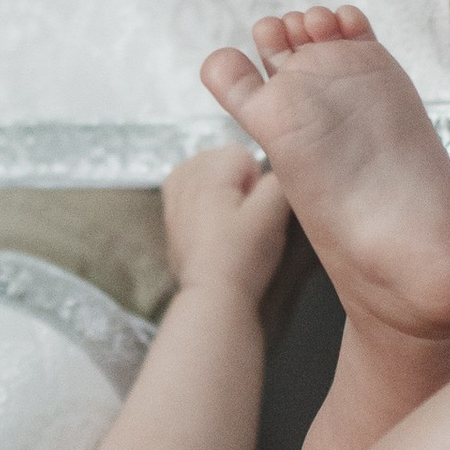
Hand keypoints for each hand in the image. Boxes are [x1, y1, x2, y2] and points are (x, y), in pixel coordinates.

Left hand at [161, 147, 289, 302]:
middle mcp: (185, 178)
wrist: (213, 296)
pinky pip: (187, 187)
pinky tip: (211, 220)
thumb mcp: (273, 214)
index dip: (257, 180)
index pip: (243, 153)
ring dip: (219, 187)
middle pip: (221, 158)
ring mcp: (173, 196)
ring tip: (229, 219)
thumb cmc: (243, 256)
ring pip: (204, 171)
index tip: (255, 208)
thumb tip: (278, 168)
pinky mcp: (170, 215)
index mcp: (208, 173)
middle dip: (237, 181)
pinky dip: (200, 195)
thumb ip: (279, 180)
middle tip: (244, 216)